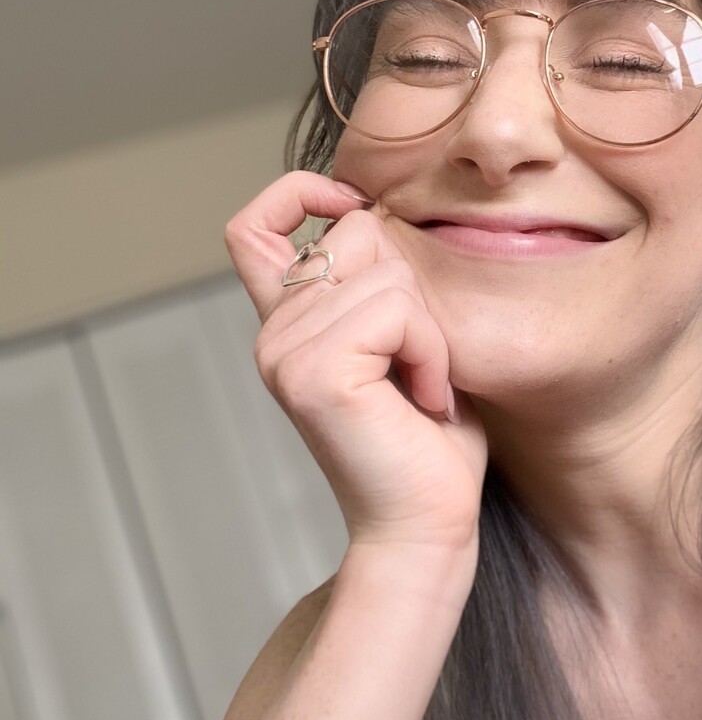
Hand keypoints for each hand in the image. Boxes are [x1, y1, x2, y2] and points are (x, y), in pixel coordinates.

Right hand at [224, 171, 487, 551]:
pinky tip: (424, 399)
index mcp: (287, 325)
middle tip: (420, 362)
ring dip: (430, 329)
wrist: (427, 526)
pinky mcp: (314, 372)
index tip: (351, 204)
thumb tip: (383, 214)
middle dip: (413, 287)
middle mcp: (273, 334)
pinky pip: (398, 309)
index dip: (300, 192)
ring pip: (386, 270)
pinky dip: (430, 349)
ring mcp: (285, 352)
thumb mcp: (406, 343)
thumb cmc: (429, 443)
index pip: (253, 226)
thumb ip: (382, 286)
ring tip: (422, 387)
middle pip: (356, 230)